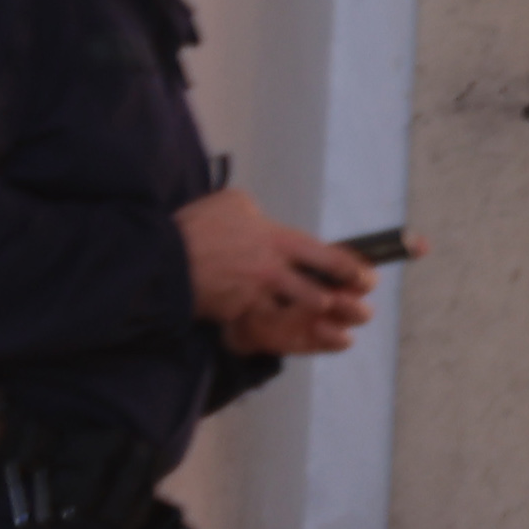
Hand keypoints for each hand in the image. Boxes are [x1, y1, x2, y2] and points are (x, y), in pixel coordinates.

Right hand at [177, 189, 373, 358]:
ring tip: (321, 317)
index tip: (367, 276)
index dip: (352, 269)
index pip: (328, 256)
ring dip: (308, 317)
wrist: (160, 259)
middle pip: (318, 292)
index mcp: (277, 240)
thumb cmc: (196, 226)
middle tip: (356, 307)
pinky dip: (268, 325)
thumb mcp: (232, 203)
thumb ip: (255, 213)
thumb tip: (261, 219)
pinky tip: (272, 323)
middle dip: (342, 302)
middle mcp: (272, 271)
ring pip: (291, 313)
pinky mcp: (235, 313)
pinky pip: (259, 322)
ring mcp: (254, 295)